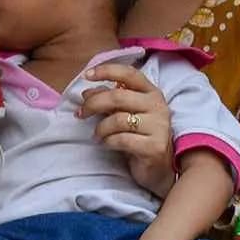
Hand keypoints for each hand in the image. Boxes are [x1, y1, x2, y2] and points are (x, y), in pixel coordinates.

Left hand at [79, 63, 175, 195]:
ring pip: (118, 119)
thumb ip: (108, 100)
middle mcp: (158, 106)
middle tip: (81, 113)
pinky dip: (108, 141)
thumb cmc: (140, 136)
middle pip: (117, 97)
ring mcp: (159, 126)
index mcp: (151, 93)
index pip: (129, 74)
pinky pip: (121, 139)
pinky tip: (108, 144)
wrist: (159, 168)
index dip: (106, 71)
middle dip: (93, 104)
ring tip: (97, 135)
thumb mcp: (125, 114)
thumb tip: (86, 92)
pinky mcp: (155, 146)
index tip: (86, 75)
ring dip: (100, 128)